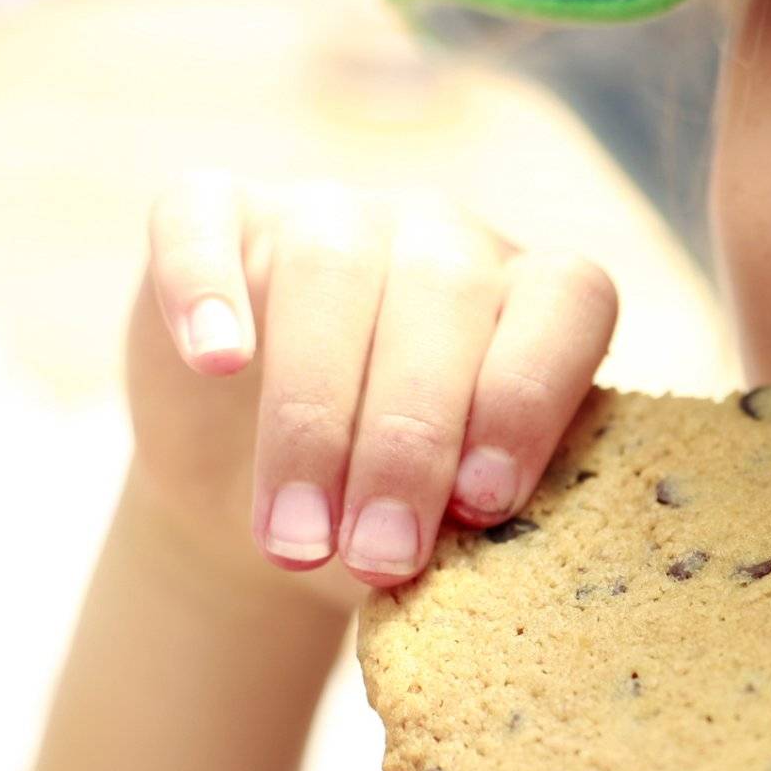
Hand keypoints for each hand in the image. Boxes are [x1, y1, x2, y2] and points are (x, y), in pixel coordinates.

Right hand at [124, 172, 617, 614]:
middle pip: (442, 297)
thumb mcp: (451, 525)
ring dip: (310, 415)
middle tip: (379, 559)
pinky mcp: (220, 215)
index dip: (530, 401)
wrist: (272, 515)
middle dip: (408, 446)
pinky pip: (203, 221)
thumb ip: (472, 515)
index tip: (482, 507)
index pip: (568, 303)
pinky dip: (203, 286)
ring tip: (296, 538)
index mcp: (532, 296)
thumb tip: (459, 536)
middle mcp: (445, 237)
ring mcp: (333, 211)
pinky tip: (215, 364)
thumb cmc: (394, 516)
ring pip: (328, 269)